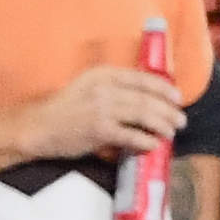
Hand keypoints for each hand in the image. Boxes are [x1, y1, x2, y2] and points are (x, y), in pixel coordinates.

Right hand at [25, 59, 189, 163]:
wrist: (38, 127)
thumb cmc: (63, 110)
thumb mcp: (87, 88)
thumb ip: (112, 90)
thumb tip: (142, 102)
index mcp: (102, 74)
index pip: (141, 78)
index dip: (163, 88)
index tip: (177, 97)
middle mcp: (104, 88)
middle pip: (146, 98)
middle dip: (168, 109)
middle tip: (180, 119)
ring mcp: (102, 108)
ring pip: (143, 114)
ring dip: (162, 124)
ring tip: (171, 132)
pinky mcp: (99, 129)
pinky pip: (131, 136)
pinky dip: (145, 141)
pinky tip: (153, 145)